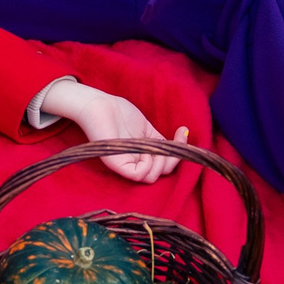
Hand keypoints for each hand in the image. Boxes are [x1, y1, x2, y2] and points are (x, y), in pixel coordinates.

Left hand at [38, 80, 188, 183]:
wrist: (100, 105)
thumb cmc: (120, 113)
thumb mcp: (146, 128)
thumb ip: (161, 140)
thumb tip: (181, 141)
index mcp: (141, 156)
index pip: (164, 166)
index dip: (178, 153)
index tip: (182, 132)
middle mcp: (134, 163)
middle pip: (160, 174)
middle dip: (172, 159)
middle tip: (172, 142)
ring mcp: (124, 165)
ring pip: (151, 178)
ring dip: (160, 162)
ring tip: (153, 146)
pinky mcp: (116, 164)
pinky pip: (139, 175)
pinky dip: (147, 164)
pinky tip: (145, 151)